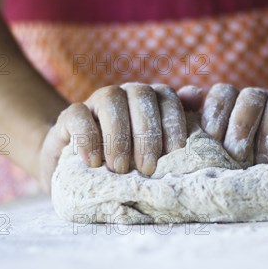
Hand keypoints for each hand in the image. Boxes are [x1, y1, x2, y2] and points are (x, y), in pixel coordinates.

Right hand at [39, 83, 188, 191]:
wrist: (77, 173)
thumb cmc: (126, 165)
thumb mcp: (154, 153)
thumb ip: (175, 126)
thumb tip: (198, 94)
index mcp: (150, 102)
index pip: (167, 97)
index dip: (173, 121)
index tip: (175, 151)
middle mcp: (125, 94)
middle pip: (141, 95)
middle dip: (147, 133)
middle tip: (147, 168)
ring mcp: (96, 102)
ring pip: (110, 99)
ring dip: (118, 136)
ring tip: (119, 169)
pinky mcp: (69, 116)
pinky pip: (78, 114)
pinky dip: (87, 137)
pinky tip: (93, 162)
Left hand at [199, 83, 267, 180]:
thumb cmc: (247, 161)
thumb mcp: (222, 150)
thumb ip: (201, 133)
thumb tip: (183, 110)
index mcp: (236, 104)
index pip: (222, 93)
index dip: (215, 114)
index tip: (211, 141)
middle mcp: (263, 101)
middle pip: (250, 96)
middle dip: (241, 126)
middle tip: (236, 156)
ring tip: (263, 162)